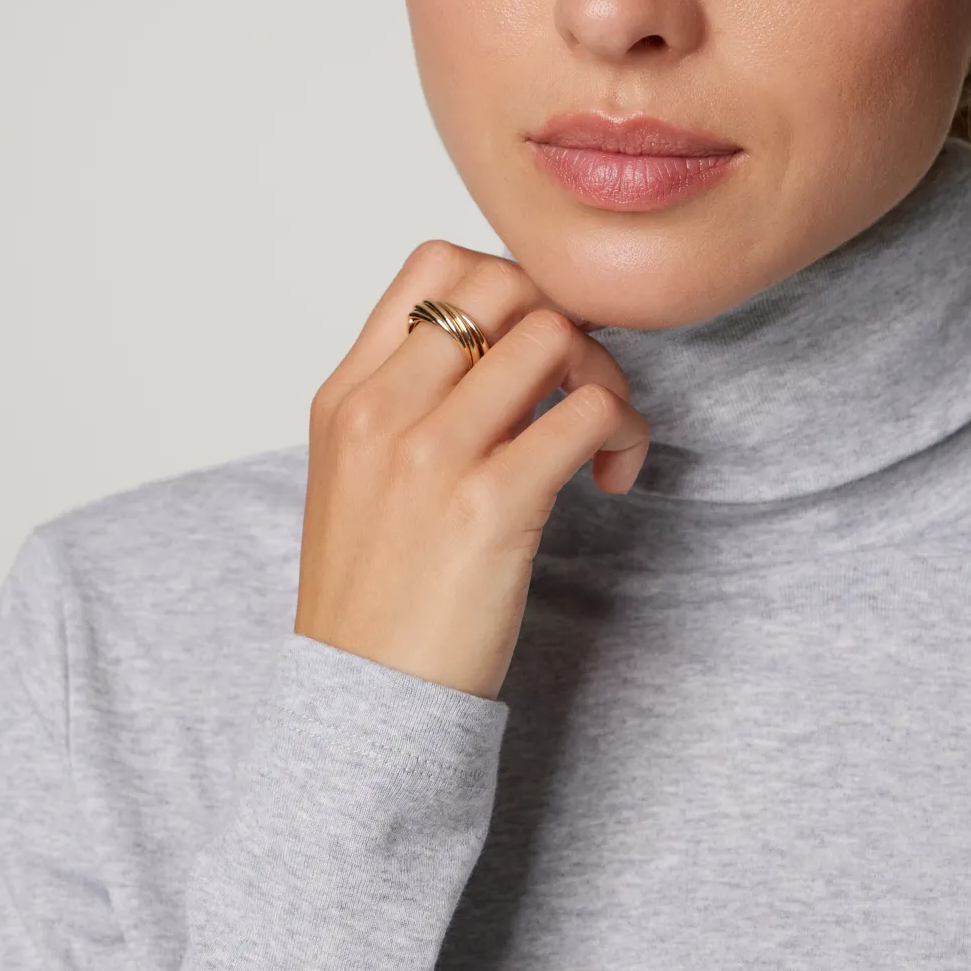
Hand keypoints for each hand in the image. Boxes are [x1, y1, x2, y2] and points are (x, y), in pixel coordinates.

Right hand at [294, 241, 649, 700]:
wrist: (363, 706)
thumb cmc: (374, 600)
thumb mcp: (355, 478)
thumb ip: (408, 404)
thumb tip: (500, 349)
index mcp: (346, 395)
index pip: (435, 264)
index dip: (510, 282)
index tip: (534, 343)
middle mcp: (382, 410)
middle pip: (506, 284)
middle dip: (566, 320)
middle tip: (581, 385)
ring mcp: (433, 454)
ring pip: (554, 335)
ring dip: (605, 375)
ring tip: (601, 436)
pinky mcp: (492, 505)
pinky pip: (589, 413)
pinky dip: (624, 434)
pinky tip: (611, 477)